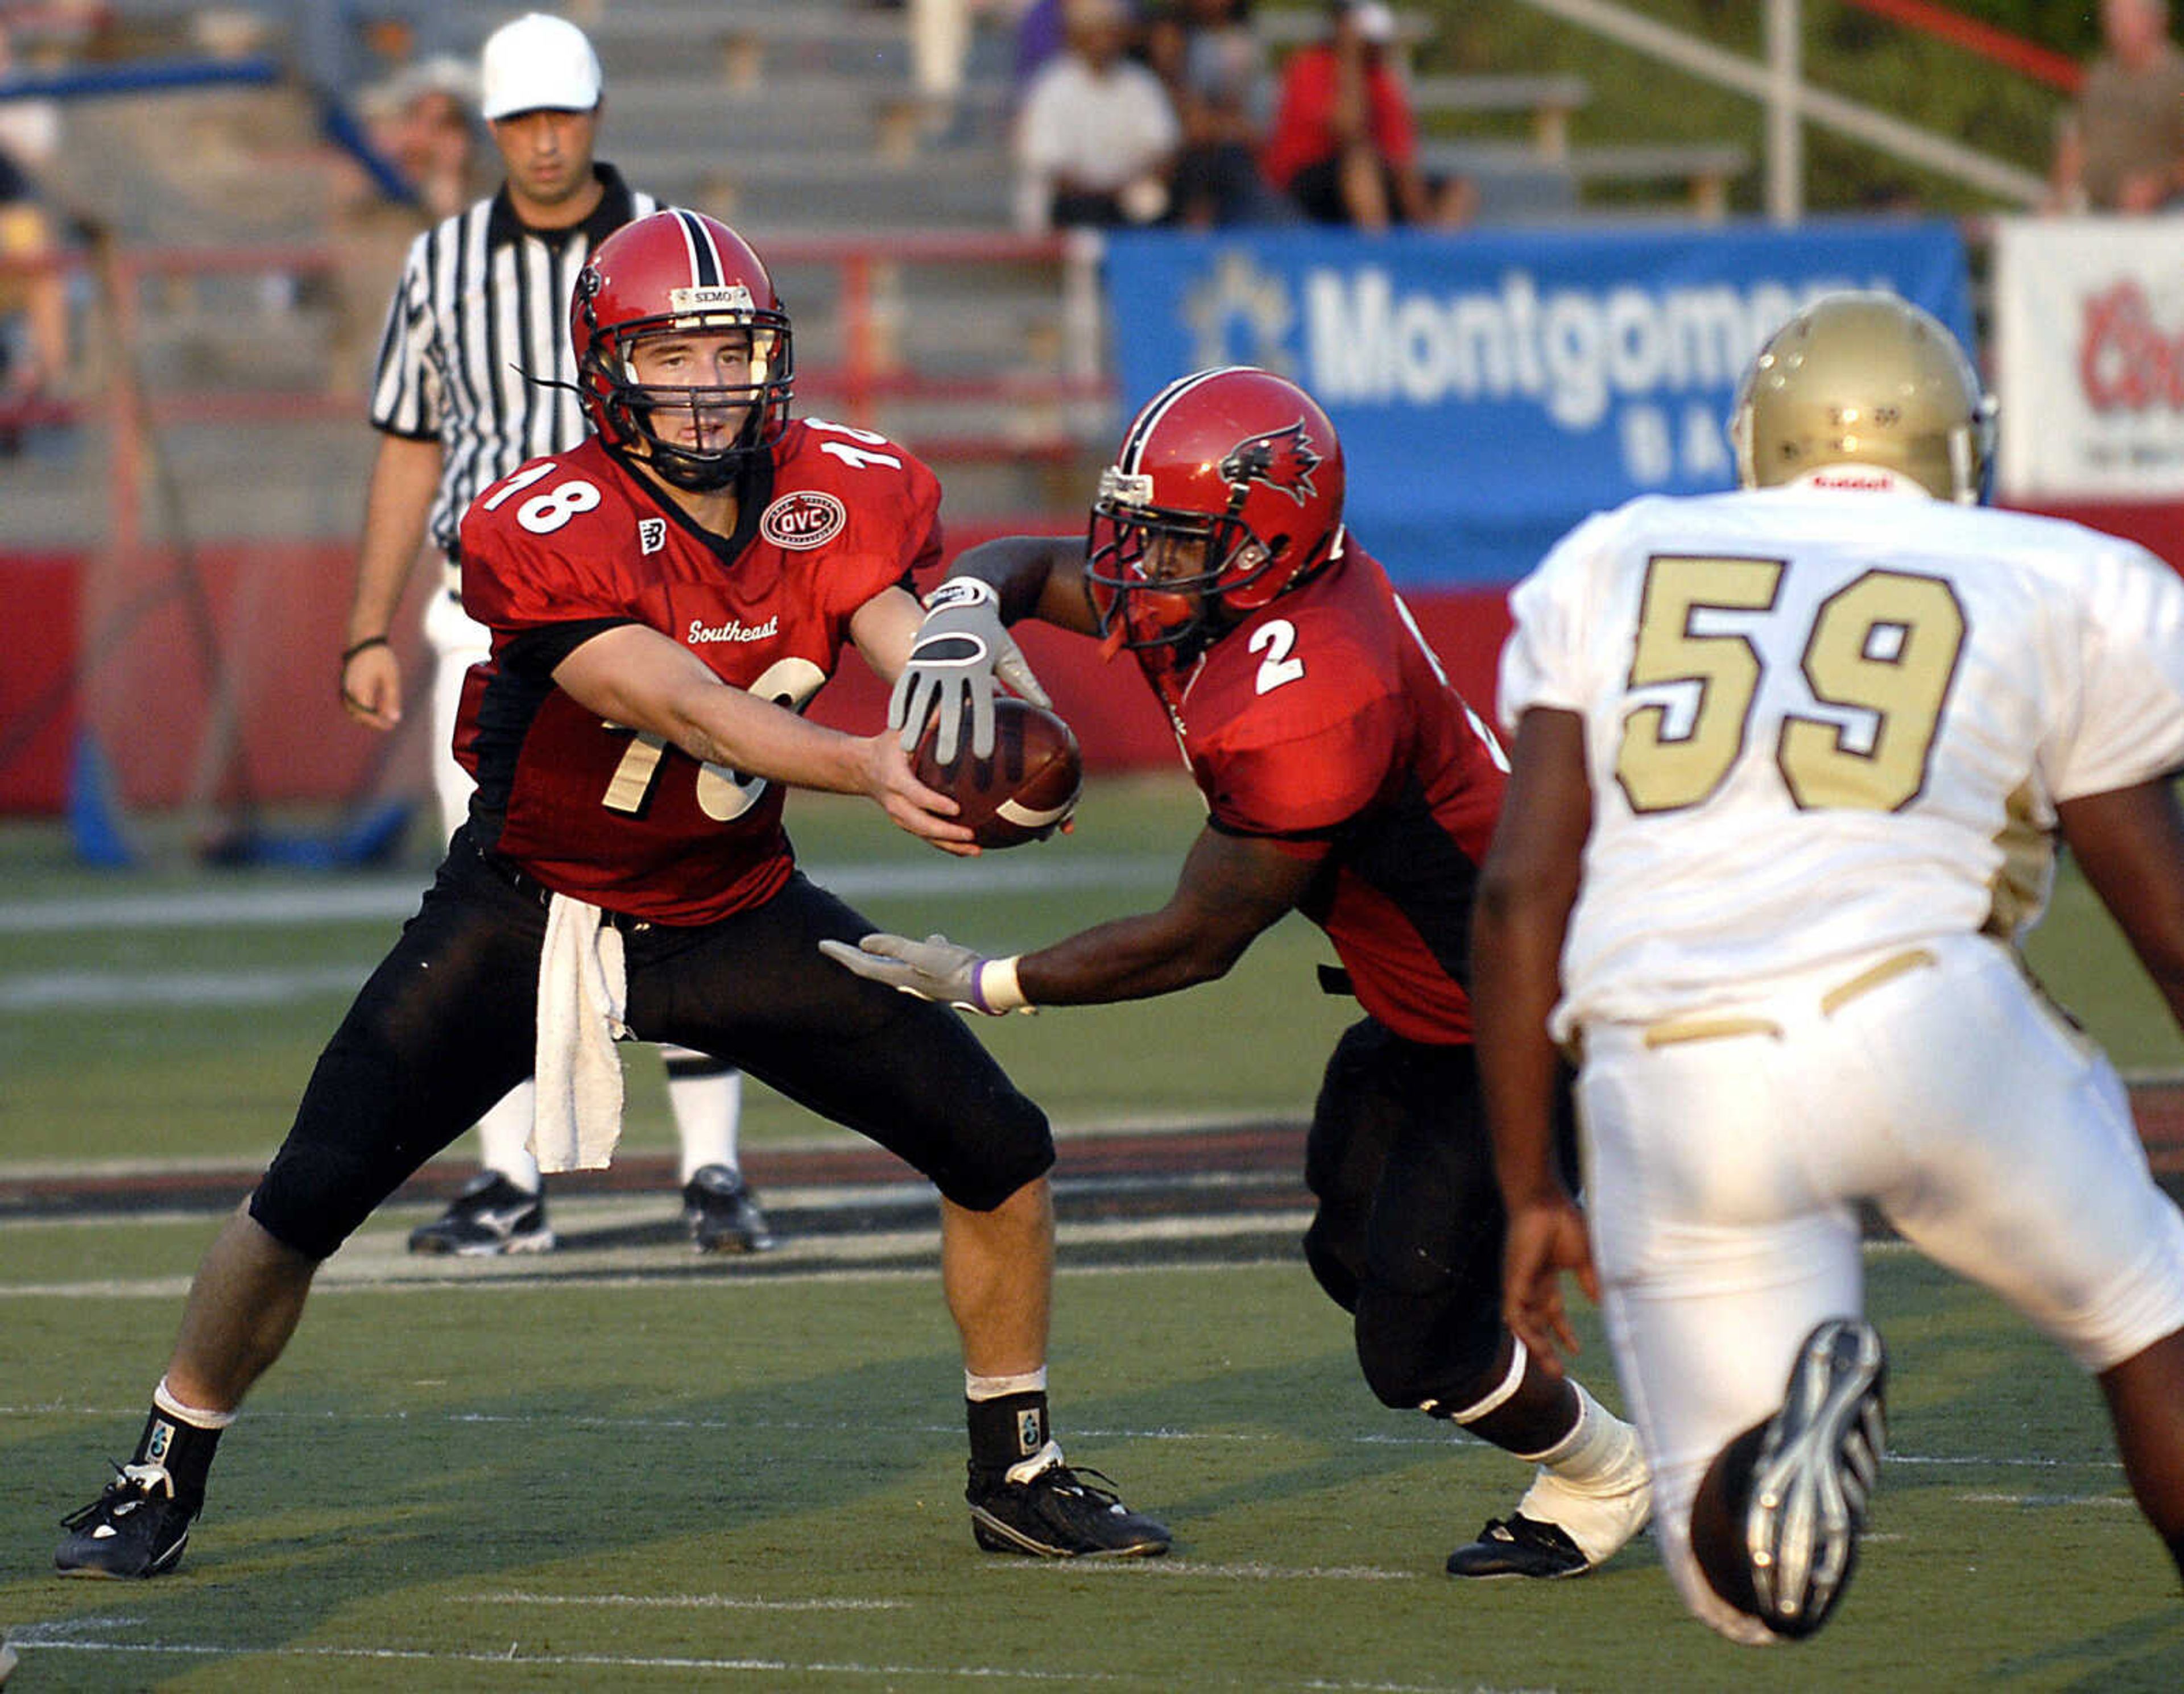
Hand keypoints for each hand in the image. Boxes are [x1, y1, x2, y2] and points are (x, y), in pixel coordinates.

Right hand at [340, 639, 402, 729]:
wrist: (365, 640)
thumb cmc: (381, 658)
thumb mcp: (391, 679)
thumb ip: (392, 700)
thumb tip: (394, 719)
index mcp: (360, 691)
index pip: (367, 715)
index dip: (378, 724)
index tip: (391, 726)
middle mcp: (349, 691)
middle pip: (358, 715)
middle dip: (372, 722)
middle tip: (388, 724)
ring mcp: (345, 687)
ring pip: (353, 710)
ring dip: (365, 717)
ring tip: (382, 717)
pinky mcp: (345, 684)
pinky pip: (351, 703)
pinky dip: (361, 709)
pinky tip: (374, 707)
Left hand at [817, 931, 1029, 1013]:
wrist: (989, 987)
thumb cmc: (956, 970)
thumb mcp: (922, 954)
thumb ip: (893, 947)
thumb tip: (864, 943)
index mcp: (899, 977)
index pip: (861, 965)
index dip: (841, 954)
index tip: (822, 945)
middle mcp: (908, 982)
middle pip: (873, 967)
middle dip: (855, 957)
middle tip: (837, 948)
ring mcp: (925, 980)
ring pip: (900, 964)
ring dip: (887, 955)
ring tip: (876, 947)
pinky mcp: (941, 976)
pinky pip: (926, 959)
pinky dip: (922, 950)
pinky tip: (936, 941)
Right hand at [858, 731, 976, 855]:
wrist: (861, 769)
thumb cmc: (888, 745)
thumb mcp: (903, 729)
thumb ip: (930, 720)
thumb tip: (964, 702)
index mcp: (895, 779)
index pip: (916, 795)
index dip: (935, 804)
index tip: (956, 809)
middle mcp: (895, 802)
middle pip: (920, 824)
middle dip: (946, 833)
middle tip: (971, 835)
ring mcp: (899, 816)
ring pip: (925, 836)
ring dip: (950, 846)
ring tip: (976, 851)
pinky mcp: (906, 824)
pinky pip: (926, 838)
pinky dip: (947, 846)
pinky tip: (970, 850)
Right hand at [889, 577, 1049, 763]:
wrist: (964, 601)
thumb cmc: (991, 633)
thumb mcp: (1010, 655)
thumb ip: (1027, 682)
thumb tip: (1048, 707)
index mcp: (980, 666)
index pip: (982, 705)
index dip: (982, 730)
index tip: (982, 755)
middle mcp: (954, 664)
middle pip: (949, 706)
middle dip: (946, 734)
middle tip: (944, 762)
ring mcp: (931, 661)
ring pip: (921, 698)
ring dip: (914, 724)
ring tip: (908, 749)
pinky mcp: (916, 658)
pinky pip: (905, 684)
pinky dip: (898, 703)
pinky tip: (895, 725)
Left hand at [1500, 1190, 1598, 1375]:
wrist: (1545, 1201)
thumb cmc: (1564, 1221)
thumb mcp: (1584, 1259)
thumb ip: (1589, 1281)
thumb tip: (1601, 1302)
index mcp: (1547, 1276)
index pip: (1552, 1311)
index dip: (1562, 1332)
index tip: (1575, 1351)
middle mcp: (1531, 1283)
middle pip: (1537, 1323)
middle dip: (1547, 1348)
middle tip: (1558, 1373)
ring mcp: (1520, 1283)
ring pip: (1524, 1324)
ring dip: (1538, 1347)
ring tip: (1553, 1369)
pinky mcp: (1513, 1282)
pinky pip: (1515, 1315)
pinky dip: (1526, 1332)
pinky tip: (1538, 1348)